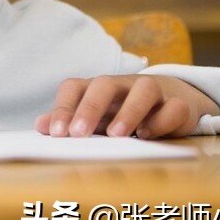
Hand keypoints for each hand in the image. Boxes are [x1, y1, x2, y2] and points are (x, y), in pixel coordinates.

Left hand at [35, 74, 219, 139]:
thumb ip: (69, 121)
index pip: (74, 87)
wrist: (172, 101)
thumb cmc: (123, 111)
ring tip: (117, 134)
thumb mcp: (97, 118)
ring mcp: (153, 92)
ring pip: (143, 89)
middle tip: (78, 134)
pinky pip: (173, 107)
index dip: (63, 107)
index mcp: (97, 88)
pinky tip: (148, 135)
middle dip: (89, 108)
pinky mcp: (179, 105)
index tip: (56, 134)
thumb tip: (40, 126)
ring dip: (128, 111)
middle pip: (104, 84)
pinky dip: (162, 120)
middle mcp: (123, 85)